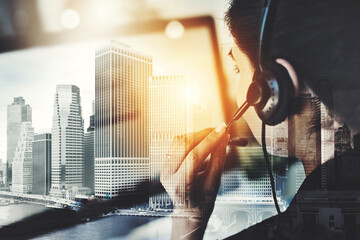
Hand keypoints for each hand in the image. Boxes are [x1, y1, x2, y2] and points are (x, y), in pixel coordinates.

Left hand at [160, 123, 228, 238]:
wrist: (188, 211)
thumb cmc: (201, 203)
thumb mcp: (214, 185)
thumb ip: (218, 162)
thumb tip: (223, 142)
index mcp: (179, 184)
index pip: (194, 156)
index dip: (210, 141)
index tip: (222, 131)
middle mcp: (168, 174)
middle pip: (184, 145)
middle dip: (204, 134)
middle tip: (219, 130)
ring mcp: (165, 167)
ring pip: (179, 141)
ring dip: (197, 135)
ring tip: (212, 136)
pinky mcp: (166, 162)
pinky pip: (177, 144)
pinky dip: (191, 139)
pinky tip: (202, 140)